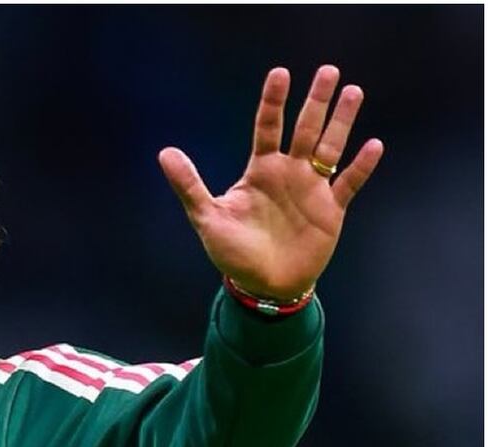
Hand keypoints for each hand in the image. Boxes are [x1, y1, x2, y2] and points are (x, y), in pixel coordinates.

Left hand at [158, 65, 383, 299]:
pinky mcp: (331, 210)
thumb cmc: (232, 252)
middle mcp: (288, 173)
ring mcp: (312, 189)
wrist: (263, 285)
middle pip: (304, 129)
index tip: (280, 73)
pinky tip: (373, 145)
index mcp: (260, 171)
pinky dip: (360, 166)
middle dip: (316, 101)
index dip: (273, 101)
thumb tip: (164, 153)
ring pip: (329, 148)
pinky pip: (349, 183)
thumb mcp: (207, 217)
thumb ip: (189, 184)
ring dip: (342, 122)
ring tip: (353, 92)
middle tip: (328, 71)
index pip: (267, 127)